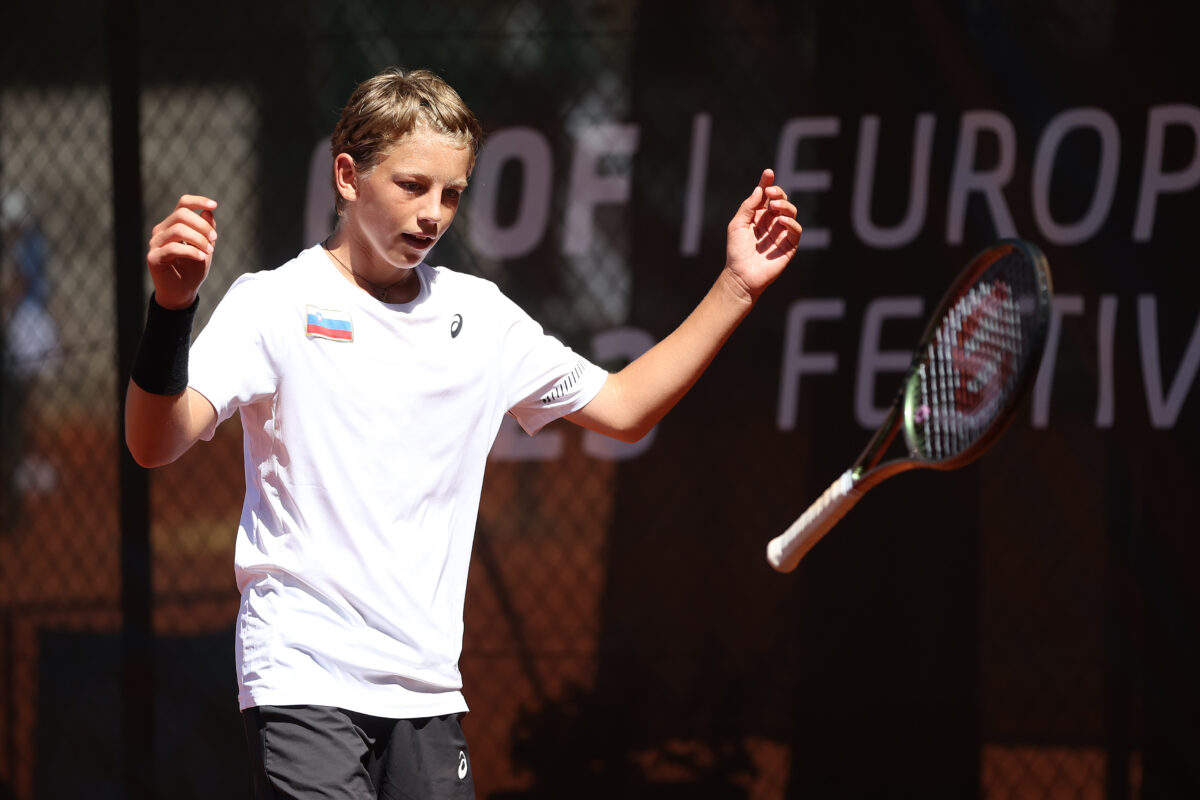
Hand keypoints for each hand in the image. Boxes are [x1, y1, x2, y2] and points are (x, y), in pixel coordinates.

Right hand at [147, 195, 217, 308]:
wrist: (183, 292)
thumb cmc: (193, 269)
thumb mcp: (206, 247)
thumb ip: (207, 230)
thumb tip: (208, 211)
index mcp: (172, 225)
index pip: (182, 205)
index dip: (198, 201)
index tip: (214, 205)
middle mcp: (161, 231)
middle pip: (181, 215)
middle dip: (202, 225)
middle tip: (214, 239)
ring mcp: (155, 244)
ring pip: (178, 230)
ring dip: (199, 239)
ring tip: (209, 251)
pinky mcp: (153, 258)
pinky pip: (173, 248)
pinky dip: (191, 251)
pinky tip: (201, 257)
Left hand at [723, 169, 801, 301]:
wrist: (741, 275)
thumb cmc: (736, 251)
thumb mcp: (737, 225)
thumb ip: (748, 207)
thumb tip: (760, 189)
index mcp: (758, 216)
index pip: (765, 196)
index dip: (767, 184)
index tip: (768, 173)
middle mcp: (771, 222)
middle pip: (780, 201)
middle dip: (778, 193)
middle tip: (770, 193)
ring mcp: (781, 233)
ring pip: (790, 212)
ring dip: (784, 206)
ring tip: (775, 207)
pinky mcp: (789, 245)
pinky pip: (796, 230)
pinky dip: (791, 223)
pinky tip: (780, 221)